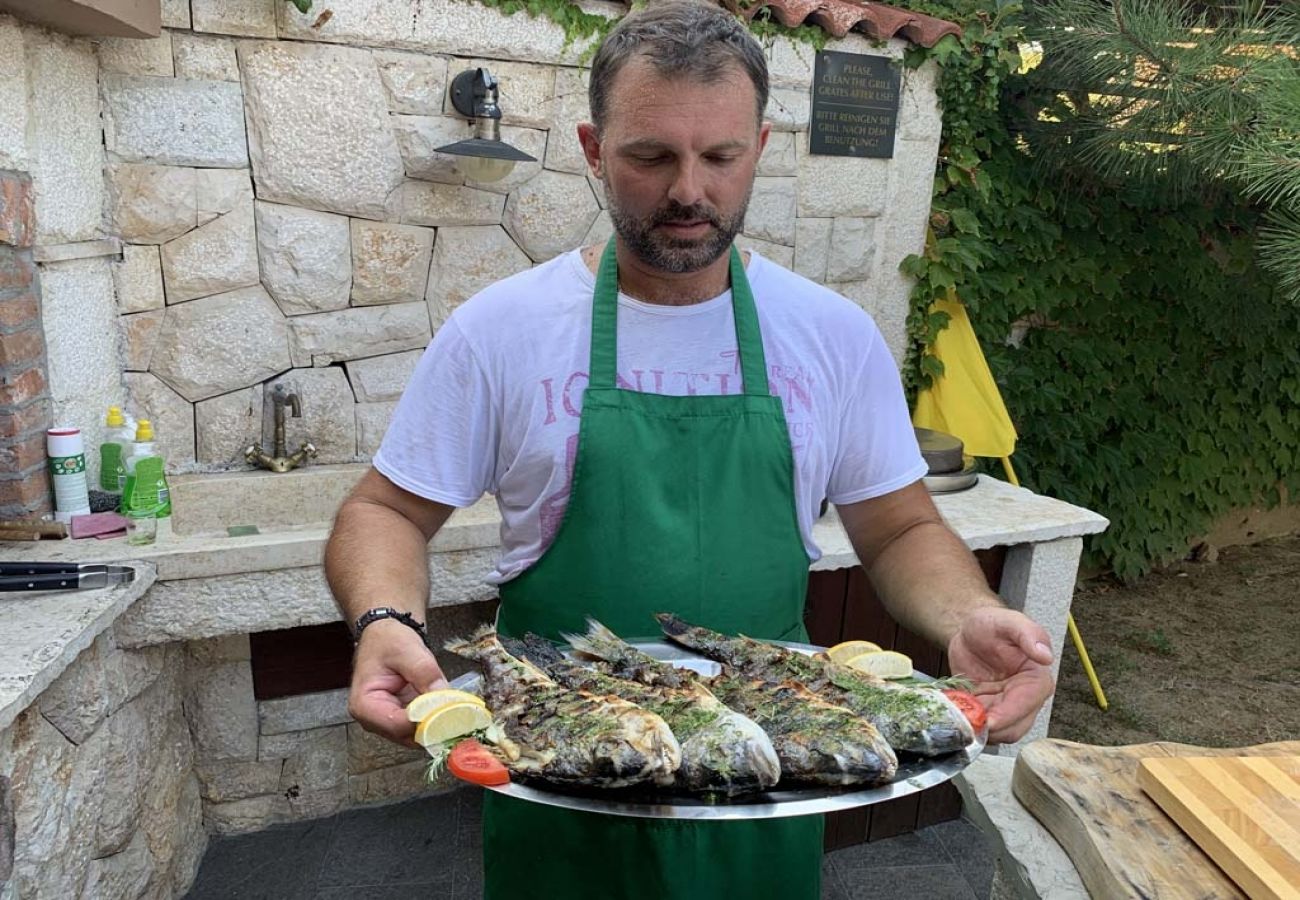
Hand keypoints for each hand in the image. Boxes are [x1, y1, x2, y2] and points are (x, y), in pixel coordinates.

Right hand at [348, 619, 448, 746]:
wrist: (383, 636)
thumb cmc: (387, 641)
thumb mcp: (407, 650)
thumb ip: (425, 674)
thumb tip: (445, 699)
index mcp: (365, 706)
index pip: (399, 726)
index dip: (426, 721)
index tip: (450, 711)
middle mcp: (374, 721)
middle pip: (409, 736)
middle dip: (434, 725)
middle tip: (460, 711)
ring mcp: (388, 723)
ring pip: (418, 735)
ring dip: (437, 723)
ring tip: (455, 706)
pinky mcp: (402, 719)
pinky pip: (421, 726)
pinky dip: (436, 718)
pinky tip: (448, 706)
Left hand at [946, 606, 1054, 744]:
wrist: (970, 634)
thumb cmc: (991, 625)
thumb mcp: (1007, 621)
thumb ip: (1028, 634)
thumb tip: (1045, 655)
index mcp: (1037, 679)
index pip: (1028, 704)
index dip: (1008, 714)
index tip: (989, 720)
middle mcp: (1027, 699)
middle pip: (1015, 727)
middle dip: (991, 727)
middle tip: (965, 720)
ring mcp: (1008, 708)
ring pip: (999, 733)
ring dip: (978, 728)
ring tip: (958, 712)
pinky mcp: (990, 713)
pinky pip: (981, 728)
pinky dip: (968, 724)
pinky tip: (955, 710)